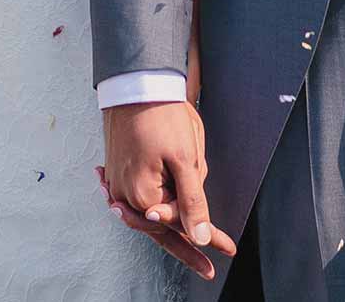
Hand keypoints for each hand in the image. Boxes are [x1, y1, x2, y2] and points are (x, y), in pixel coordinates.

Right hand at [101, 101, 235, 280]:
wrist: (138, 84)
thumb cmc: (164, 116)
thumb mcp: (187, 160)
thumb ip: (193, 202)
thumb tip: (200, 237)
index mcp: (144, 197)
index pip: (180, 228)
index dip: (207, 239)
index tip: (228, 249)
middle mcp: (125, 196)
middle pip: (162, 226)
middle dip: (189, 236)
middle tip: (211, 260)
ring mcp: (117, 185)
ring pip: (151, 212)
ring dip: (171, 215)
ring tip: (191, 234)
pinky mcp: (116, 172)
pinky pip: (137, 197)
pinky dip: (150, 202)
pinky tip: (153, 208)